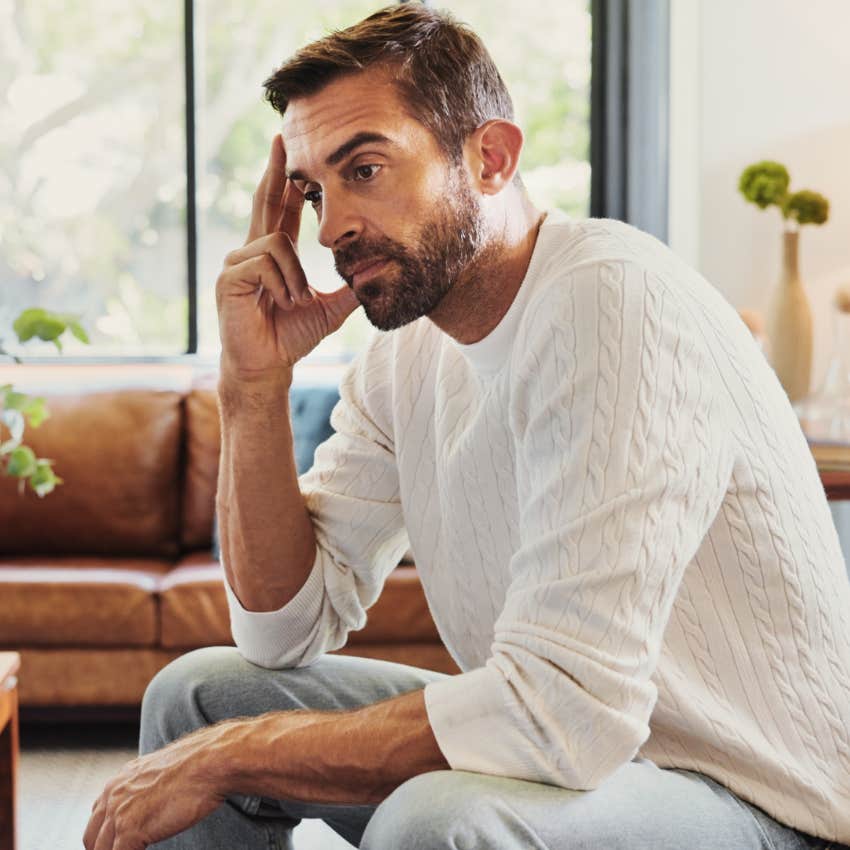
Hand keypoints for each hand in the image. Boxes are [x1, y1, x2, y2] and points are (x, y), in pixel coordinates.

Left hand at [82, 724, 229, 849]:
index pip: (97, 820)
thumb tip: (147, 809)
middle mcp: (113, 795)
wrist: (209, 763)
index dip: (105, 839)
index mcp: (119, 782)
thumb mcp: (160, 775)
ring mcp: (119, 813)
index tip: (117, 846)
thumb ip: (143, 792)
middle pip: (92, 840)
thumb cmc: (196, 768)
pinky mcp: (129, 830)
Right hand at [216, 133, 359, 378]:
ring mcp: (237, 263)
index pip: (282, 208)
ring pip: (277, 243)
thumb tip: (379, 273)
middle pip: (266, 201)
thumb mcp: (329, 308)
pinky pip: (265, 263)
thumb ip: (349, 289)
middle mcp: (252, 251)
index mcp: (274, 253)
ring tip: (296, 301)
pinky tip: (282, 302)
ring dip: (295, 276)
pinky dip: (282, 284)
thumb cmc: (292, 337)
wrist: (269, 366)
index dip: (287, 181)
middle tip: (283, 138)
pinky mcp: (229, 278)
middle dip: (275, 171)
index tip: (292, 152)